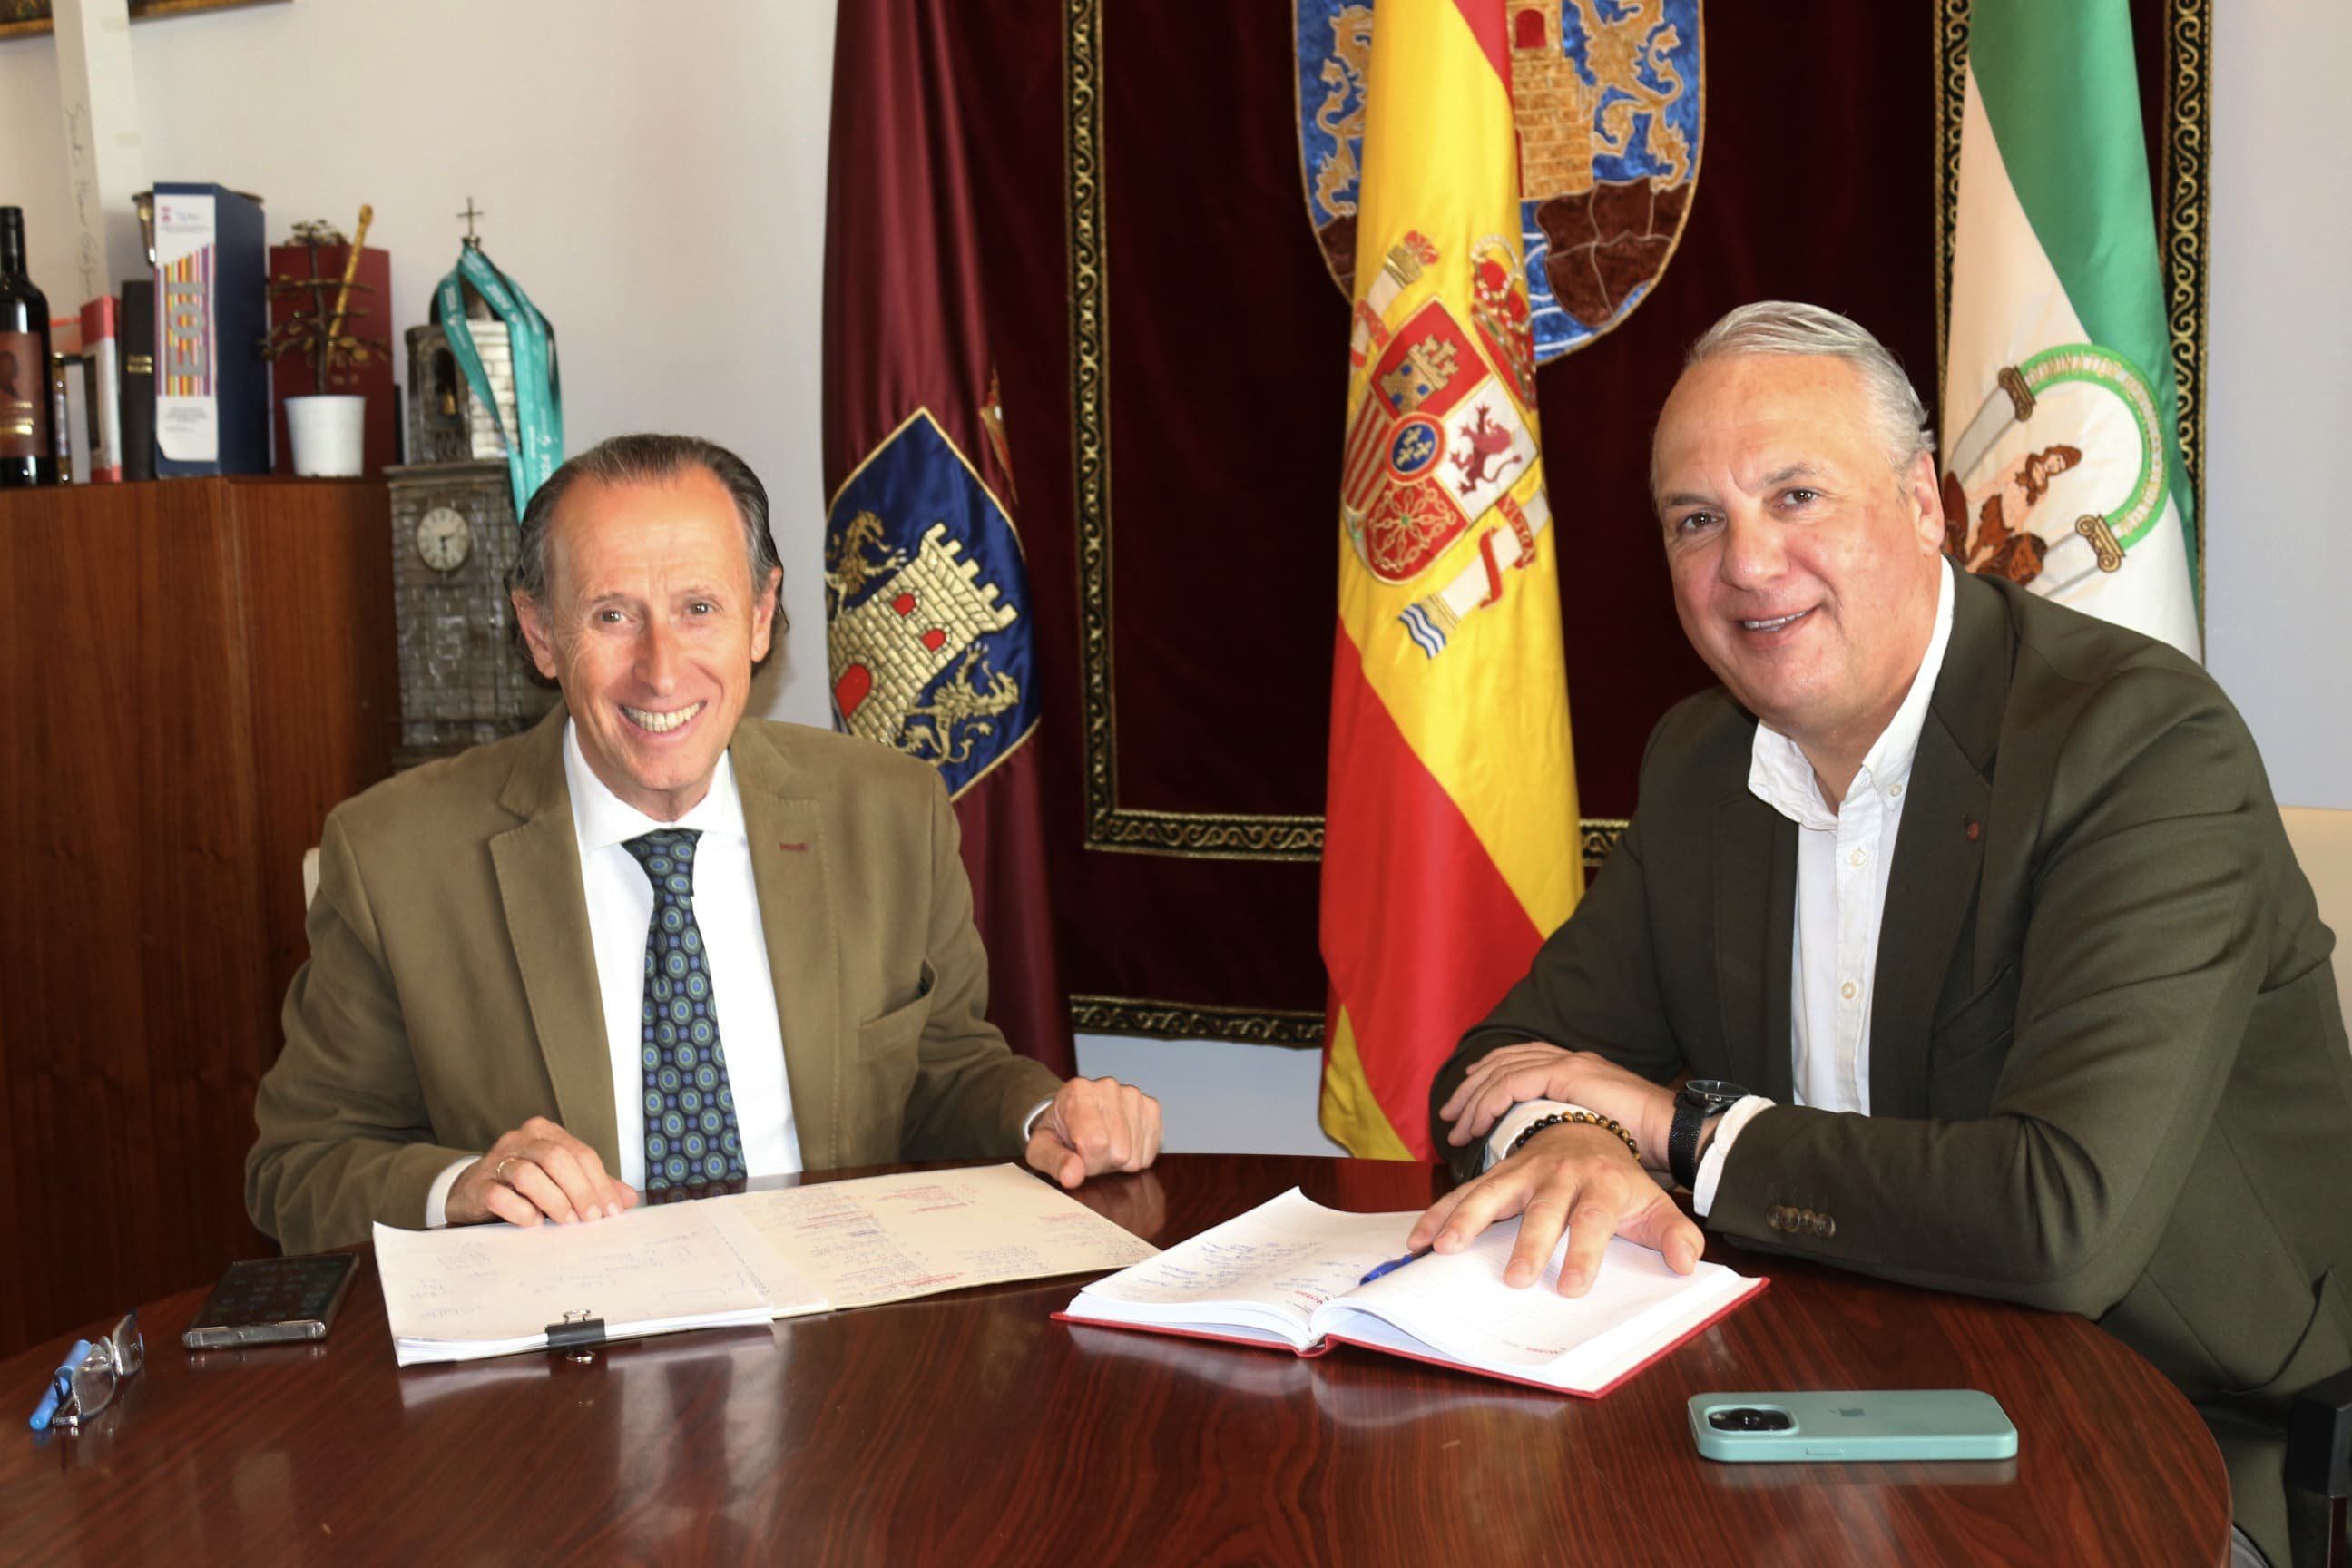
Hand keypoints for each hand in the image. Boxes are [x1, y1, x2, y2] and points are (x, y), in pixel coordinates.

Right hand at [446, 1115, 637, 1227]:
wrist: (471, 1193)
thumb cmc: (522, 1186)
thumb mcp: (560, 1181)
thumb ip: (592, 1186)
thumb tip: (629, 1199)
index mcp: (545, 1133)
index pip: (581, 1153)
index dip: (600, 1182)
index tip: (612, 1210)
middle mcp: (520, 1141)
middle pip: (557, 1158)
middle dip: (580, 1190)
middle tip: (592, 1218)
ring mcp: (496, 1161)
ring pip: (529, 1174)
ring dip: (553, 1200)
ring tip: (567, 1222)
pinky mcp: (477, 1186)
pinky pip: (499, 1195)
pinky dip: (520, 1210)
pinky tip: (534, 1223)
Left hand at [1024, 1076, 1163, 1188]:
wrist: (1071, 1113)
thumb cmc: (1056, 1132)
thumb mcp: (1041, 1149)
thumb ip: (1054, 1162)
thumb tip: (1072, 1176)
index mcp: (1078, 1092)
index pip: (1096, 1143)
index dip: (1086, 1162)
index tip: (1076, 1156)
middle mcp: (1108, 1088)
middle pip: (1119, 1151)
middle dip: (1102, 1163)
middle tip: (1088, 1152)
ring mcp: (1133, 1095)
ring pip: (1136, 1154)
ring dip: (1119, 1161)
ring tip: (1103, 1147)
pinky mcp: (1150, 1106)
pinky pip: (1150, 1151)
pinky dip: (1136, 1156)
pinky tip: (1120, 1144)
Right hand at [1406, 1123, 1702, 1295]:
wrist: (1588, 1128)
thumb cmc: (1619, 1182)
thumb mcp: (1655, 1205)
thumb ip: (1675, 1233)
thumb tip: (1687, 1262)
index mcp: (1602, 1185)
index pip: (1593, 1220)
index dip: (1583, 1253)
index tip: (1571, 1288)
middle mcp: (1560, 1176)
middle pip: (1542, 1210)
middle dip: (1527, 1243)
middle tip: (1514, 1279)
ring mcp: (1525, 1171)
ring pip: (1493, 1192)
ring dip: (1467, 1220)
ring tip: (1443, 1248)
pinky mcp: (1499, 1174)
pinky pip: (1464, 1191)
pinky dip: (1440, 1213)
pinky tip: (1419, 1238)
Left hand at [1440, 1042, 1678, 1167]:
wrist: (1674, 1130)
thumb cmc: (1645, 1141)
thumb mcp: (1599, 1131)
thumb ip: (1572, 1129)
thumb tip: (1548, 1150)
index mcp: (1575, 1068)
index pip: (1520, 1063)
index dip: (1489, 1079)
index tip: (1467, 1102)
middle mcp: (1568, 1059)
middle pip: (1504, 1062)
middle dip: (1471, 1088)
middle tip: (1448, 1114)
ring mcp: (1567, 1063)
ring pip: (1502, 1072)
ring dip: (1473, 1100)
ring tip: (1455, 1126)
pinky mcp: (1567, 1075)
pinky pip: (1512, 1084)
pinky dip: (1489, 1103)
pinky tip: (1477, 1124)